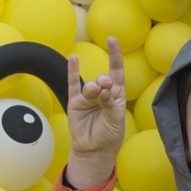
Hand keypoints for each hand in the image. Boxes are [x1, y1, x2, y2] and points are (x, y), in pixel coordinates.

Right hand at [63, 36, 127, 187]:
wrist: (94, 150)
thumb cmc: (109, 135)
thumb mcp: (115, 119)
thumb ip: (110, 102)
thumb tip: (103, 87)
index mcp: (116, 96)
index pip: (117, 72)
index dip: (115, 56)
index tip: (112, 40)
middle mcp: (103, 94)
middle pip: (103, 78)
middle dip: (105, 81)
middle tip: (106, 88)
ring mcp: (89, 98)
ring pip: (90, 85)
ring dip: (94, 88)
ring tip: (96, 94)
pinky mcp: (76, 103)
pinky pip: (73, 84)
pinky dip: (73, 71)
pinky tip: (73, 59)